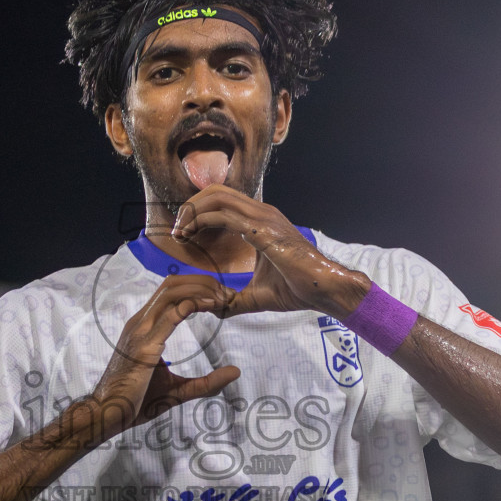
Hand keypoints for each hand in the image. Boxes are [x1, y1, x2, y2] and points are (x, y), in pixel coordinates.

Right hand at [89, 274, 241, 439]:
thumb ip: (206, 382)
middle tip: (228, 294)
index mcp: (144, 327)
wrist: (109, 414)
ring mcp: (140, 331)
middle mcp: (140, 322)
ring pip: (172, 292)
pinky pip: (170, 315)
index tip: (221, 298)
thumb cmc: (136, 402)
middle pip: (172, 284)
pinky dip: (192, 304)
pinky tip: (210, 305)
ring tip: (222, 298)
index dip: (197, 287)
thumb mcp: (179, 390)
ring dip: (200, 289)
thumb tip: (235, 372)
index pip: (170, 292)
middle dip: (203, 281)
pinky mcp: (144, 345)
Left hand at [170, 186, 369, 319]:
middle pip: (216, 191)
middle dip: (191, 206)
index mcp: (261, 220)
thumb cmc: (297, 290)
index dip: (198, 211)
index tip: (184, 233)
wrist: (322, 288)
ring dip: (192, 212)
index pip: (223, 200)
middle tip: (177, 231)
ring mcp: (263, 216)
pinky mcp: (262, 228)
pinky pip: (223, 214)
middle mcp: (262, 212)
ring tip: (180, 233)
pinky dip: (201, 220)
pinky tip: (190, 235)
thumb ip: (234, 300)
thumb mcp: (256, 295)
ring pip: (217, 197)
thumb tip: (215, 310)